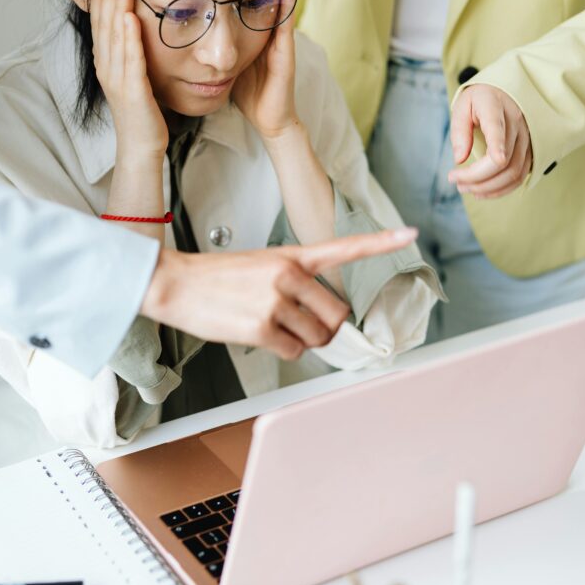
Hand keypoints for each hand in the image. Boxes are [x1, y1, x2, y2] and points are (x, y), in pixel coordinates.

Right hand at [90, 0, 167, 158]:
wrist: (141, 146)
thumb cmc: (140, 113)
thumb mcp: (130, 79)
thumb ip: (126, 57)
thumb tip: (127, 34)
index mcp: (105, 65)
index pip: (100, 27)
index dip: (99, 1)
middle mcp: (107, 69)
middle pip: (105, 27)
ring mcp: (118, 80)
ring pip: (116, 38)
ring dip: (117, 9)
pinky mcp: (133, 90)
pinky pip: (131, 59)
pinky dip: (131, 37)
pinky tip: (132, 17)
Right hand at [141, 228, 417, 359]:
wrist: (175, 284)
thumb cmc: (217, 278)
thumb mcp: (261, 265)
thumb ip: (295, 281)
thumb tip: (322, 318)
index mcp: (292, 256)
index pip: (344, 246)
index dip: (380, 242)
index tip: (410, 233)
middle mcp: (288, 275)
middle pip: (337, 314)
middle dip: (324, 327)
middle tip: (299, 324)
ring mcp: (276, 301)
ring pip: (317, 337)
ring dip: (302, 340)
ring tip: (272, 326)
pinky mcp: (261, 326)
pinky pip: (294, 350)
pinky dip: (283, 350)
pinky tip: (259, 335)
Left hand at [232, 0, 297, 138]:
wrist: (269, 120)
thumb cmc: (250, 93)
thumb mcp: (231, 63)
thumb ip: (220, 46)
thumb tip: (197, 29)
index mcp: (256, 34)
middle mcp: (270, 33)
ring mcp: (280, 42)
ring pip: (282, 4)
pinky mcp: (285, 53)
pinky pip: (286, 24)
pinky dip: (286, 4)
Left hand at [448, 84, 531, 197]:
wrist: (503, 92)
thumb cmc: (479, 100)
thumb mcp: (462, 106)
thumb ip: (459, 130)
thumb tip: (459, 159)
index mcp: (495, 107)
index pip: (498, 128)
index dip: (499, 145)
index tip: (496, 159)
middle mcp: (516, 123)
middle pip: (503, 159)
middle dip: (476, 177)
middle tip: (455, 181)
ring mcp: (526, 138)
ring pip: (514, 171)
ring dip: (488, 187)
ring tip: (465, 188)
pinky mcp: (529, 150)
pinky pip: (520, 175)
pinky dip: (502, 189)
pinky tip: (482, 191)